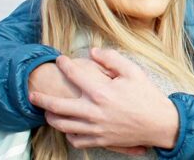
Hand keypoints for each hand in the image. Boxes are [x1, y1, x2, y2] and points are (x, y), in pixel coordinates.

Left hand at [28, 48, 180, 150]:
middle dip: (41, 99)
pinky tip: (68, 127)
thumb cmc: (148, 96)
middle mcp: (94, 112)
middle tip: (32, 94)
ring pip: (63, 125)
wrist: (161, 124)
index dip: (64, 65)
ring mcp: (96, 128)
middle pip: (57, 106)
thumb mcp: (133, 71)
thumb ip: (111, 59)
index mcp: (101, 92)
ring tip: (46, 111)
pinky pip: (76, 140)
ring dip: (50, 117)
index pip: (74, 75)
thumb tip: (92, 52)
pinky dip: (68, 134)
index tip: (59, 60)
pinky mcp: (100, 140)